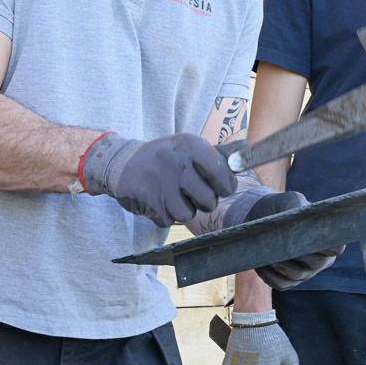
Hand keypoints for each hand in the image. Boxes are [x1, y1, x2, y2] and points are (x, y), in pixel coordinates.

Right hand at [83, 133, 234, 226]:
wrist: (122, 162)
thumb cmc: (164, 157)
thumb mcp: (186, 147)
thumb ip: (214, 156)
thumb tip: (243, 159)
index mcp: (189, 145)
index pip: (221, 171)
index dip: (225, 185)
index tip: (222, 187)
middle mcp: (176, 162)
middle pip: (209, 200)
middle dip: (204, 201)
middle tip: (194, 193)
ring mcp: (160, 182)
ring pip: (188, 214)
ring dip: (184, 210)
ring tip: (174, 196)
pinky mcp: (148, 200)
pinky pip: (168, 220)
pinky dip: (165, 215)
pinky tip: (158, 200)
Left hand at [242, 191, 342, 289]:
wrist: (264, 220)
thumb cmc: (283, 208)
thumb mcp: (291, 201)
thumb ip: (297, 205)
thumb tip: (298, 220)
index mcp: (328, 240)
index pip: (336, 248)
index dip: (327, 246)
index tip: (309, 239)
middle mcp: (321, 260)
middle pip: (314, 264)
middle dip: (297, 257)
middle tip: (280, 248)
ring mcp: (306, 273)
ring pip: (296, 276)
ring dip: (279, 268)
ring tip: (266, 256)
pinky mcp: (290, 281)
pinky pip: (282, 285)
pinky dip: (270, 277)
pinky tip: (260, 265)